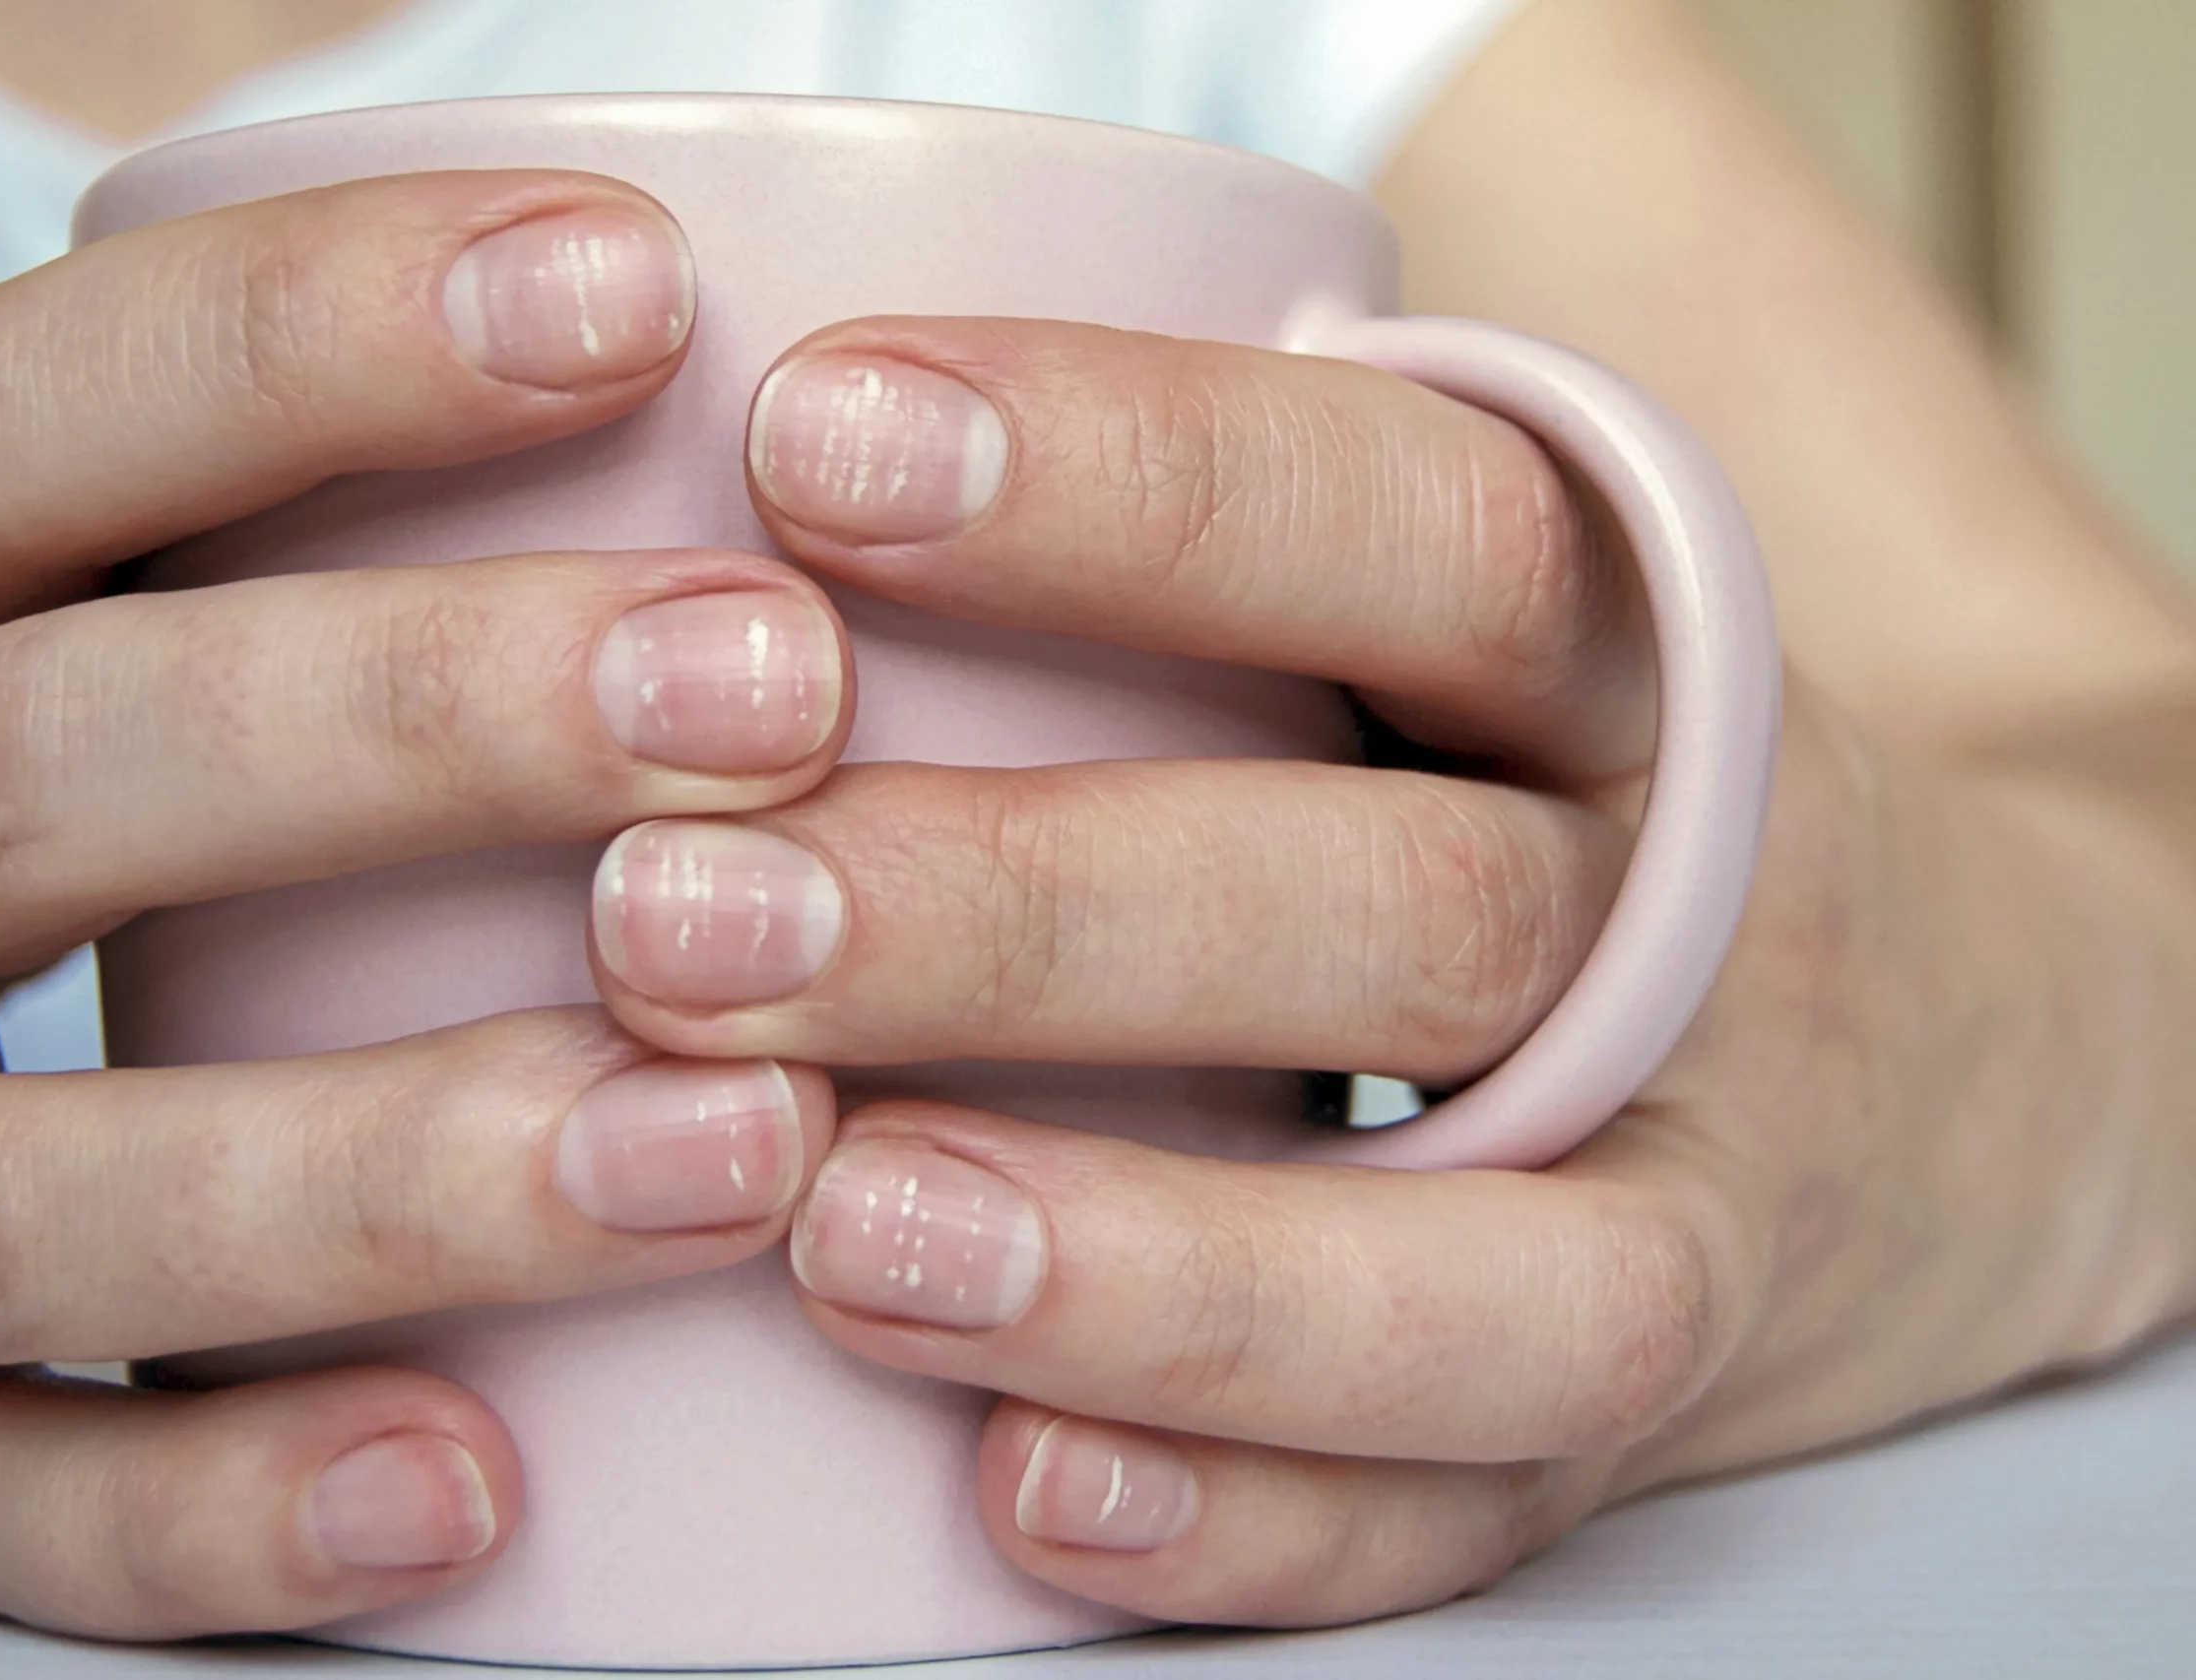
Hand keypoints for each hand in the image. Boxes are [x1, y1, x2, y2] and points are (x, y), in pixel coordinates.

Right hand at [0, 172, 852, 1635]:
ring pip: (0, 1198)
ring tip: (737, 1141)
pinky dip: (218, 1513)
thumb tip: (717, 407)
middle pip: (18, 778)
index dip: (301, 341)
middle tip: (772, 694)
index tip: (638, 290)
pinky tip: (478, 1487)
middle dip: (407, 726)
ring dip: (376, 1170)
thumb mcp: (27, 645)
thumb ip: (268, 560)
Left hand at [587, 317, 2195, 1624]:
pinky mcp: (1632, 1431)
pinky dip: (1251, 1519)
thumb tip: (741, 471)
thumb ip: (1210, 536)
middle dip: (1033, 914)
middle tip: (685, 918)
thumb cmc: (1549, 775)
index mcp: (1634, 656)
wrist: (1935, 1048)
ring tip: (842, 1229)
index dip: (1135, 478)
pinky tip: (1014, 1491)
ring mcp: (1693, 1199)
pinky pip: (1474, 1512)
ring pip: (1495, 1270)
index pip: (1426, 516)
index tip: (815, 441)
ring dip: (1158, 1263)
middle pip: (1402, 906)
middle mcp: (1684, 923)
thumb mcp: (1467, 595)